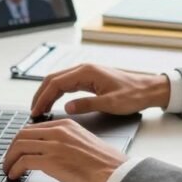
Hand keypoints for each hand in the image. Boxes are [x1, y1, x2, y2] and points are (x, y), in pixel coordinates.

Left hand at [2, 119, 125, 181]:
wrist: (114, 172)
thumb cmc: (104, 163)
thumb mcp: (83, 141)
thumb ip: (65, 140)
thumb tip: (50, 150)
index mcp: (66, 125)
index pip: (34, 127)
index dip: (21, 140)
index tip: (17, 150)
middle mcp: (58, 131)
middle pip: (22, 134)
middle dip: (11, 148)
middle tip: (9, 159)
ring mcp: (54, 145)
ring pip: (19, 146)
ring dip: (9, 159)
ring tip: (8, 169)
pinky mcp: (51, 161)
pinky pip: (24, 162)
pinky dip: (15, 168)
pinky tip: (15, 175)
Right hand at [30, 63, 170, 116]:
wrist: (148, 89)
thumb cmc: (133, 95)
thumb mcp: (110, 103)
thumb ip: (87, 105)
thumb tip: (67, 108)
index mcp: (86, 72)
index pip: (56, 83)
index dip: (43, 97)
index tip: (36, 111)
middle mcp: (83, 70)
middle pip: (53, 79)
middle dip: (40, 95)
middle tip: (33, 112)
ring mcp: (86, 73)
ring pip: (58, 81)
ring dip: (47, 94)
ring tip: (40, 109)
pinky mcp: (89, 79)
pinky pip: (67, 84)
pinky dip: (57, 93)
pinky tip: (54, 103)